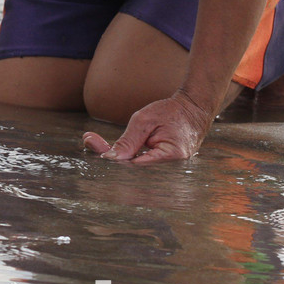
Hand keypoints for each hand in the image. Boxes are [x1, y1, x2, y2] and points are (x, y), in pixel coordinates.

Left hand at [82, 91, 213, 164]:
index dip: (114, 159)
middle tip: (89, 141)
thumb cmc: (170, 112)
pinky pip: (143, 169)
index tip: (93, 147)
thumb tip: (110, 159)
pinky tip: (109, 151)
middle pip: (134, 173)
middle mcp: (173, 169)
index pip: (135, 165)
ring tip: (92, 142)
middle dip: (110, 160)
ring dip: (115, 160)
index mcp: (171, 155)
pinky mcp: (166, 170)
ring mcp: (171, 172)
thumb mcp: (145, 120)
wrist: (194, 110)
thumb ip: (128, 140)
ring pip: (136, 173)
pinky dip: (126, 161)